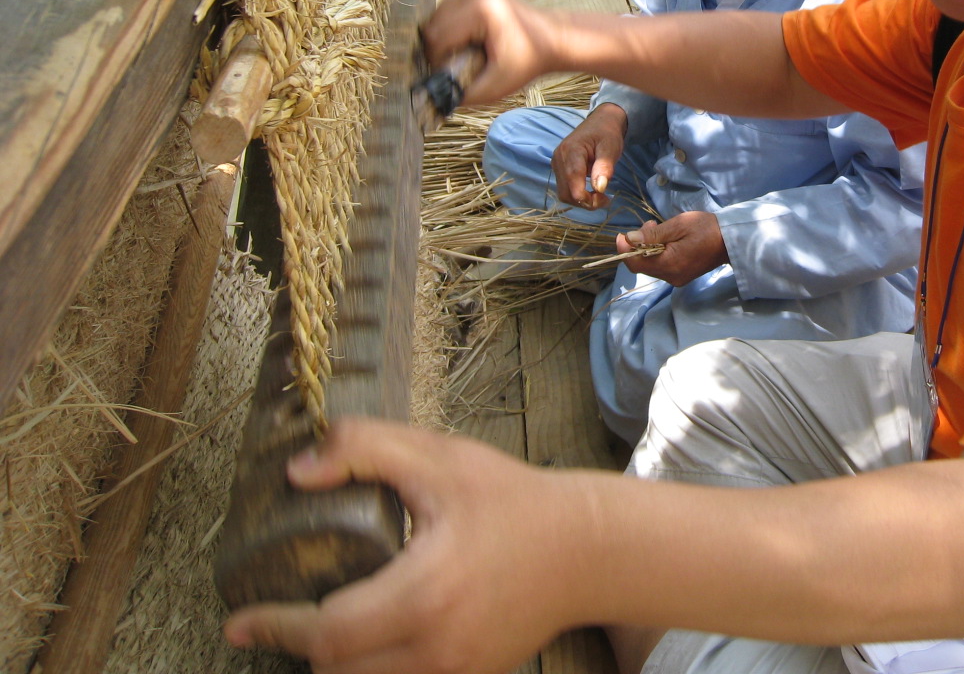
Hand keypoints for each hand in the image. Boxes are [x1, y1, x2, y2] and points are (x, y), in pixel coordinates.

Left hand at [223, 420, 583, 673]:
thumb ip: (366, 449)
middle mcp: (437, 646)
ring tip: (320, 625)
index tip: (238, 623)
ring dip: (336, 662)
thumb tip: (298, 470)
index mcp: (425, 593)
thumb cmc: (514, 502)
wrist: (587, 550)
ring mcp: (455, 671)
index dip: (276, 628)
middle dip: (301, 645)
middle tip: (275, 616)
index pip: (328, 633)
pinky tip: (368, 639)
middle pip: (337, 671)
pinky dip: (373, 669)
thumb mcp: (440, 459)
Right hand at [422, 0, 552, 105]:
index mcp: (479, 10)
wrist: (553, 38)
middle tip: (458, 66)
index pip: (435, 39)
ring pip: (435, 19)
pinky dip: (450, 29)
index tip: (452, 75)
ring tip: (465, 54)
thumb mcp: (496, 86)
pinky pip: (446, 12)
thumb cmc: (528, 61)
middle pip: (432, 26)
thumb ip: (462, 94)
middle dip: (438, 50)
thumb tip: (432, 98)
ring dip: (443, 40)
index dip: (437, 62)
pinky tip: (467, 42)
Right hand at [551, 103, 628, 209]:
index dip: (587, 198)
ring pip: (564, 193)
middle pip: (566, 192)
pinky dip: (577, 194)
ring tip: (599, 196)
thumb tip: (600, 188)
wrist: (600, 122)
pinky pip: (565, 188)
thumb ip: (604, 166)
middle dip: (585, 202)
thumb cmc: (607, 133)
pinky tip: (591, 191)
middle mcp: (559, 158)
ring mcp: (556, 164)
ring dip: (581, 200)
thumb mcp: (611, 147)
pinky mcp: (559, 168)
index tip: (605, 200)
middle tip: (605, 200)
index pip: (573, 182)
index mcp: (571, 151)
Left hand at [616, 211, 727, 286]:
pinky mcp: (682, 276)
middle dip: (638, 246)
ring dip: (648, 249)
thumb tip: (629, 239)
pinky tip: (667, 241)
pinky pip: (662, 266)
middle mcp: (671, 277)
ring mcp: (677, 278)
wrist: (731, 240)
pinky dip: (658, 253)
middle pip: (642, 265)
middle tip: (650, 225)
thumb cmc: (706, 228)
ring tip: (659, 229)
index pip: (635, 264)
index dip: (624, 250)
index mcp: (669, 265)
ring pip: (651, 266)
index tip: (621, 235)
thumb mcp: (678, 225)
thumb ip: (653, 234)